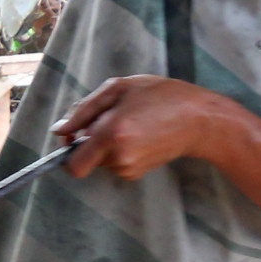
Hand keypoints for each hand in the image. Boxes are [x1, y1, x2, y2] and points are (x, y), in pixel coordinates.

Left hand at [55, 77, 236, 180]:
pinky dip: (119, 149)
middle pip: (84, 159)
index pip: (73, 165)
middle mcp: (119, 156)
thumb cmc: (162, 96)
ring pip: (100, 160)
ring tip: (131, 123)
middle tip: (110, 120)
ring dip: (106, 143)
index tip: (74, 136)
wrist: (200, 120)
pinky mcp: (138, 173)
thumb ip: (84, 109)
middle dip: (89, 142)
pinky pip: (115, 162)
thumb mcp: (119, 88)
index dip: (67, 151)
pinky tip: (139, 134)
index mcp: (111, 133)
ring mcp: (129, 168)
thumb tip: (59, 130)